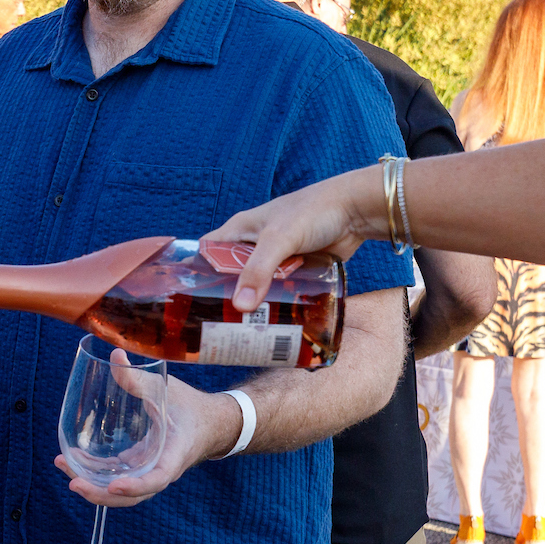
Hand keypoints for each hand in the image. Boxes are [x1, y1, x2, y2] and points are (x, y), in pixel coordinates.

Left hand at [53, 367, 237, 509]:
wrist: (207, 422)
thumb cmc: (189, 406)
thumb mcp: (167, 390)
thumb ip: (139, 379)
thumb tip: (115, 356)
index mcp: (174, 454)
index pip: (156, 479)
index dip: (136, 486)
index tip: (114, 485)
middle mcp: (161, 470)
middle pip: (132, 495)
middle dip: (101, 494)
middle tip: (73, 483)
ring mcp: (149, 471)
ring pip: (121, 491)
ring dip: (92, 485)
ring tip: (62, 465)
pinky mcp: (139, 468)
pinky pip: (116, 477)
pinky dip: (95, 474)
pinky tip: (72, 461)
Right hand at [205, 165, 383, 311]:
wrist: (356, 211)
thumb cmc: (313, 211)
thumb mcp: (279, 238)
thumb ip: (259, 270)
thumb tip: (241, 306)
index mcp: (240, 230)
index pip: (207, 253)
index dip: (195, 274)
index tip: (188, 301)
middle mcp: (253, 244)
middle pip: (229, 276)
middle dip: (224, 299)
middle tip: (214, 326)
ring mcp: (275, 259)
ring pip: (256, 287)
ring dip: (252, 306)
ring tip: (240, 332)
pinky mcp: (296, 270)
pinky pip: (279, 291)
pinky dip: (275, 305)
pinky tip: (270, 324)